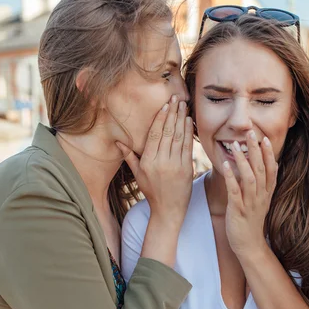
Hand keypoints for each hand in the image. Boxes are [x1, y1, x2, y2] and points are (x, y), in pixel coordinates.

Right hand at [117, 96, 193, 224]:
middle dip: (172, 114)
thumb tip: (118, 142)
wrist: (168, 210)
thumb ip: (130, 157)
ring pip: (179, 137)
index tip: (164, 106)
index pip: (154, 135)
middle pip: (167, 132)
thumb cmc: (152, 192)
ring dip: (181, 119)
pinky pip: (188, 147)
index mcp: (148, 161)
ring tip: (183, 105)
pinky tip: (189, 121)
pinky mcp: (187, 168)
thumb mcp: (138, 175)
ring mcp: (175, 165)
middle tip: (176, 99)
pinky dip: (189, 133)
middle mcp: (161, 162)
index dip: (160, 118)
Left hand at [222, 131, 277, 256]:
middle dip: (256, 150)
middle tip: (250, 133)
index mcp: (267, 193)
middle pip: (261, 169)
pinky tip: (225, 165)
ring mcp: (251, 203)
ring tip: (235, 145)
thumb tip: (262, 166)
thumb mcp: (260, 201)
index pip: (272, 169)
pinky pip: (235, 191)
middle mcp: (261, 196)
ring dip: (243, 160)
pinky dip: (231, 177)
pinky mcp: (239, 210)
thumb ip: (261, 184)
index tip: (264, 138)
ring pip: (250, 178)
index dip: (269, 154)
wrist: (249, 245)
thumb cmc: (251, 221)